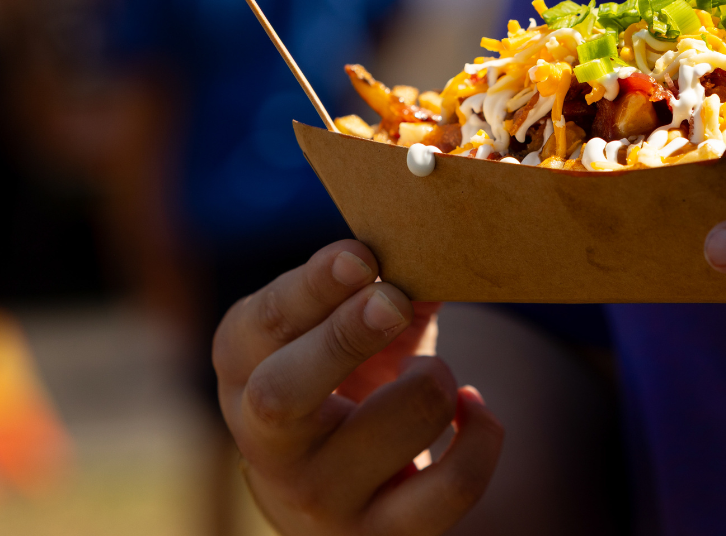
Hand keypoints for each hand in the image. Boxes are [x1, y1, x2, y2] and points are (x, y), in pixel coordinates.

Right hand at [213, 240, 502, 533]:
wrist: (331, 494)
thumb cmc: (341, 381)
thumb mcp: (337, 328)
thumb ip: (376, 280)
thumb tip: (435, 229)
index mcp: (244, 366)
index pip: (261, 324)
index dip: (312, 286)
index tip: (362, 256)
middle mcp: (266, 440)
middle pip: (284, 393)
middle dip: (344, 338)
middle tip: (394, 300)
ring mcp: (321, 496)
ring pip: (394, 428)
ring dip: (434, 381)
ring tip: (432, 372)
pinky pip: (452, 485)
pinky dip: (481, 436)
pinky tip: (471, 409)